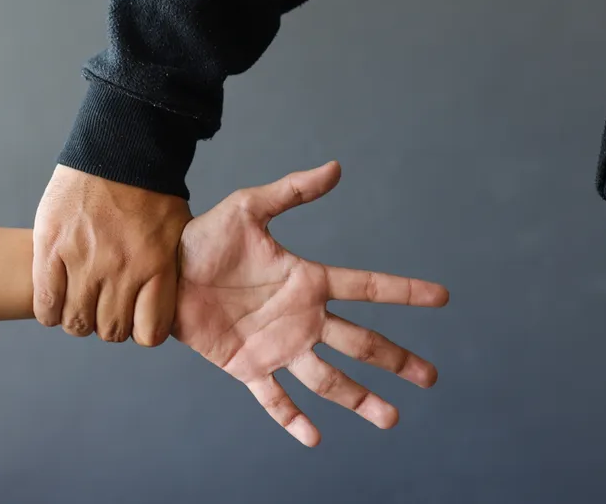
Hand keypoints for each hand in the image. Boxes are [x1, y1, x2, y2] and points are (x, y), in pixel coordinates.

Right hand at [33, 166, 191, 344]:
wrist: (120, 147)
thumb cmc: (152, 189)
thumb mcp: (178, 232)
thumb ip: (168, 269)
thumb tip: (161, 302)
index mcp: (156, 267)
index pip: (149, 333)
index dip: (140, 331)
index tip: (136, 319)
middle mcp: (121, 270)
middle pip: (110, 330)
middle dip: (108, 325)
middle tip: (104, 308)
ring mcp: (84, 260)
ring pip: (77, 323)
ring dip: (78, 319)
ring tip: (79, 303)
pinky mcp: (51, 248)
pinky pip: (46, 304)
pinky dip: (50, 311)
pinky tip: (56, 302)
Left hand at [175, 161, 448, 446]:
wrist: (163, 271)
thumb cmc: (205, 238)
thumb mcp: (249, 207)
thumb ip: (292, 191)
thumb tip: (336, 166)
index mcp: (308, 280)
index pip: (366, 287)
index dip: (404, 291)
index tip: (442, 297)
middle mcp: (301, 318)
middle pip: (360, 342)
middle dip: (396, 360)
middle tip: (431, 377)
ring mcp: (278, 346)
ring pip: (328, 377)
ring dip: (359, 398)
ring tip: (390, 418)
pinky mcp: (248, 367)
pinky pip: (274, 398)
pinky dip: (292, 418)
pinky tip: (313, 438)